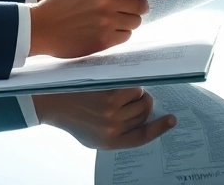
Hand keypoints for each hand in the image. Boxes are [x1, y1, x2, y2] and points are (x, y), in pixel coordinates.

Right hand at [29, 0, 168, 57]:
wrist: (41, 28)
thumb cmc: (56, 4)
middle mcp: (105, 3)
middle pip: (139, 5)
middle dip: (140, 6)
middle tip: (135, 7)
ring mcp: (105, 23)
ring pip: (135, 22)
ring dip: (130, 21)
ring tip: (117, 19)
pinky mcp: (103, 41)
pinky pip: (125, 37)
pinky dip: (121, 34)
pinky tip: (110, 31)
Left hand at [33, 87, 175, 149]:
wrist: (51, 100)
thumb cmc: (74, 115)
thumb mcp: (94, 135)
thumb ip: (118, 132)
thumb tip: (144, 121)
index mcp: (110, 142)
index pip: (143, 137)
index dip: (160, 128)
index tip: (172, 120)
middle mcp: (113, 128)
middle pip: (145, 112)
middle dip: (142, 103)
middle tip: (127, 98)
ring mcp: (111, 110)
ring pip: (142, 97)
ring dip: (134, 92)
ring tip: (115, 91)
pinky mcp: (109, 92)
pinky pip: (133, 86)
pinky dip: (129, 83)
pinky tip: (114, 83)